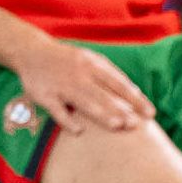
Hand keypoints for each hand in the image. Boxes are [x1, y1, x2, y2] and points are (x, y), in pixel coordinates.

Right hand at [13, 38, 153, 133]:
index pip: (118, 82)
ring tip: (116, 125)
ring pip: (83, 100)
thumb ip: (111, 75)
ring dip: (100, 112)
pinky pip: (57, 109)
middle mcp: (79, 73)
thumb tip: (136, 93)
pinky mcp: (44, 94)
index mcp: (92, 64)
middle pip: (102, 93)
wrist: (31, 51)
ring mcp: (61, 84)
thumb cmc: (68, 60)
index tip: (149, 112)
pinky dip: (67, 120)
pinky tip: (79, 131)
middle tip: (135, 124)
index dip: (134, 97)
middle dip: (120, 108)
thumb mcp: (90, 60)